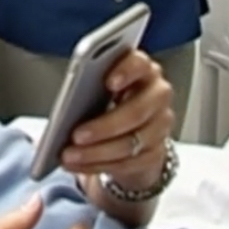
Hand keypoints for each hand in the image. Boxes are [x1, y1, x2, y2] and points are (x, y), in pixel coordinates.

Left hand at [60, 49, 174, 191]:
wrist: (131, 125)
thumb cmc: (108, 95)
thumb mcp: (99, 82)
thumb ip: (90, 82)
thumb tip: (68, 97)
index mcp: (142, 69)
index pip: (140, 64)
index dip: (126, 72)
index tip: (108, 82)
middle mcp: (156, 95)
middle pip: (136, 112)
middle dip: (104, 127)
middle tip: (76, 135)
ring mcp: (160, 126)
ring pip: (131, 144)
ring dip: (96, 152)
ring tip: (69, 154)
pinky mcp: (155, 154)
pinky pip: (127, 164)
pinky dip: (97, 165)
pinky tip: (78, 164)